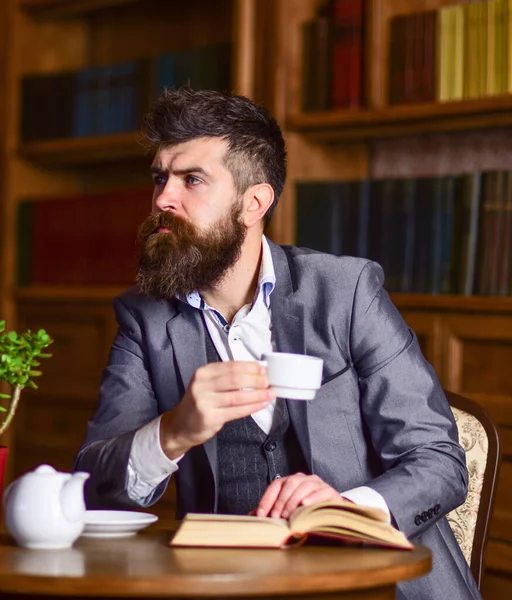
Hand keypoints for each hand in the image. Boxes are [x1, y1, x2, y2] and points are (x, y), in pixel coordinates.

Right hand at [160, 361, 274, 458]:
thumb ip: (227, 378)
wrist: (180, 426)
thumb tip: (255, 373)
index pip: (231, 366)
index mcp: (203, 373)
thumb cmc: (198, 403)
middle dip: (256, 380)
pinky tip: (260, 404)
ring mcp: (204, 402)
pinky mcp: (209, 418)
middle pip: (235, 379)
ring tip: (269, 394)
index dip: (250, 367)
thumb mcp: (207, 384)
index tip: (263, 369)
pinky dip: (251, 407)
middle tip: (268, 382)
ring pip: (237, 396)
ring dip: (257, 395)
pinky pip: (236, 411)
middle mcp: (202, 386)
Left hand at [256, 473, 340, 518]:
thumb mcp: (288, 509)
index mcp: (290, 481)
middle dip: (280, 502)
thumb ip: (272, 511)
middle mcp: (303, 479)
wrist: (332, 510)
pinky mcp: (329, 490)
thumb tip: (253, 516)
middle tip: (276, 517)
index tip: (261, 515)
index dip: (267, 500)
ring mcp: (316, 483)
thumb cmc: (306, 510)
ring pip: (302, 486)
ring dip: (293, 501)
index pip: (275, 486)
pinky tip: (305, 505)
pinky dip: (312, 498)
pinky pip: (320, 491)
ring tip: (288, 515)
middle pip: (289, 484)